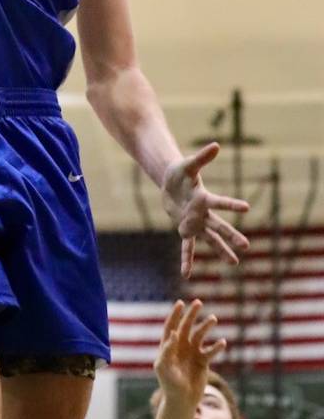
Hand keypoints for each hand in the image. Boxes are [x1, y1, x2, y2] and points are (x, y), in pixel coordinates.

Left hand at [154, 300, 225, 406]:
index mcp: (169, 345)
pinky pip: (210, 351)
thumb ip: (167, 350)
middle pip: (186, 326)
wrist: (181, 400)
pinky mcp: (202, 361)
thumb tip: (174, 333)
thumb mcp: (163, 367)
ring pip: (200, 335)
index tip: (180, 303)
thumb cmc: (168, 384)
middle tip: (198, 302)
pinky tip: (222, 342)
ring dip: (206, 326)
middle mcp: (181, 345)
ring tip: (213, 319)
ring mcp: (192, 352)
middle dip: (191, 314)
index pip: (171, 325)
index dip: (175, 314)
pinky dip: (217, 347)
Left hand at [161, 142, 249, 276]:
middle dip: (231, 236)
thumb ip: (202, 157)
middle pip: (219, 225)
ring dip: (220, 250)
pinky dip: (187, 259)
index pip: (220, 202)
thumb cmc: (181, 171)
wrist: (171, 181)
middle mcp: (203, 213)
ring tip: (234, 263)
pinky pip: (187, 246)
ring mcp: (195, 222)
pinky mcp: (184, 228)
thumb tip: (217, 145)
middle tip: (246, 246)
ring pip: (209, 239)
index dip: (231, 204)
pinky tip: (187, 273)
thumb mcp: (188, 164)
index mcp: (204, 197)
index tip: (247, 207)